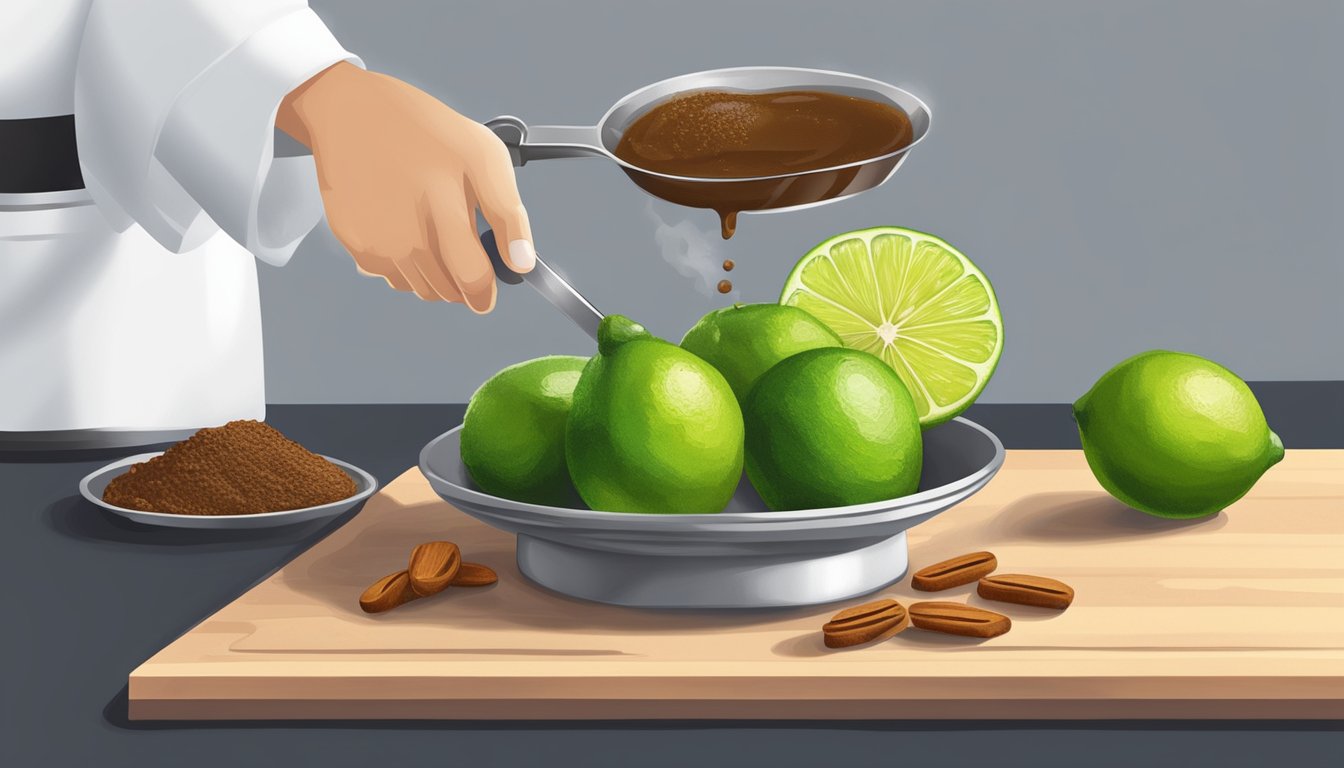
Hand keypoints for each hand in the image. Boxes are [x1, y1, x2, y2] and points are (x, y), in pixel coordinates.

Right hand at [276, 62, 532, 311]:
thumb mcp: (483, 156)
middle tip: (463, 242)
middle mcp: (406, 234)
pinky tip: (405, 227)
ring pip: (421, 289)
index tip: (491, 287)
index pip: (473, 279)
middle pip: (448, 291)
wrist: (352, 114)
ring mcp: (377, 243)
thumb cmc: (425, 133)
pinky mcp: (355, 245)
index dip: (487, 292)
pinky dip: (406, 263)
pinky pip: (392, 277)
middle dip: (464, 280)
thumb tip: (522, 264)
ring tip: (435, 229)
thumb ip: (508, 214)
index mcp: (443, 207)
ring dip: (436, 274)